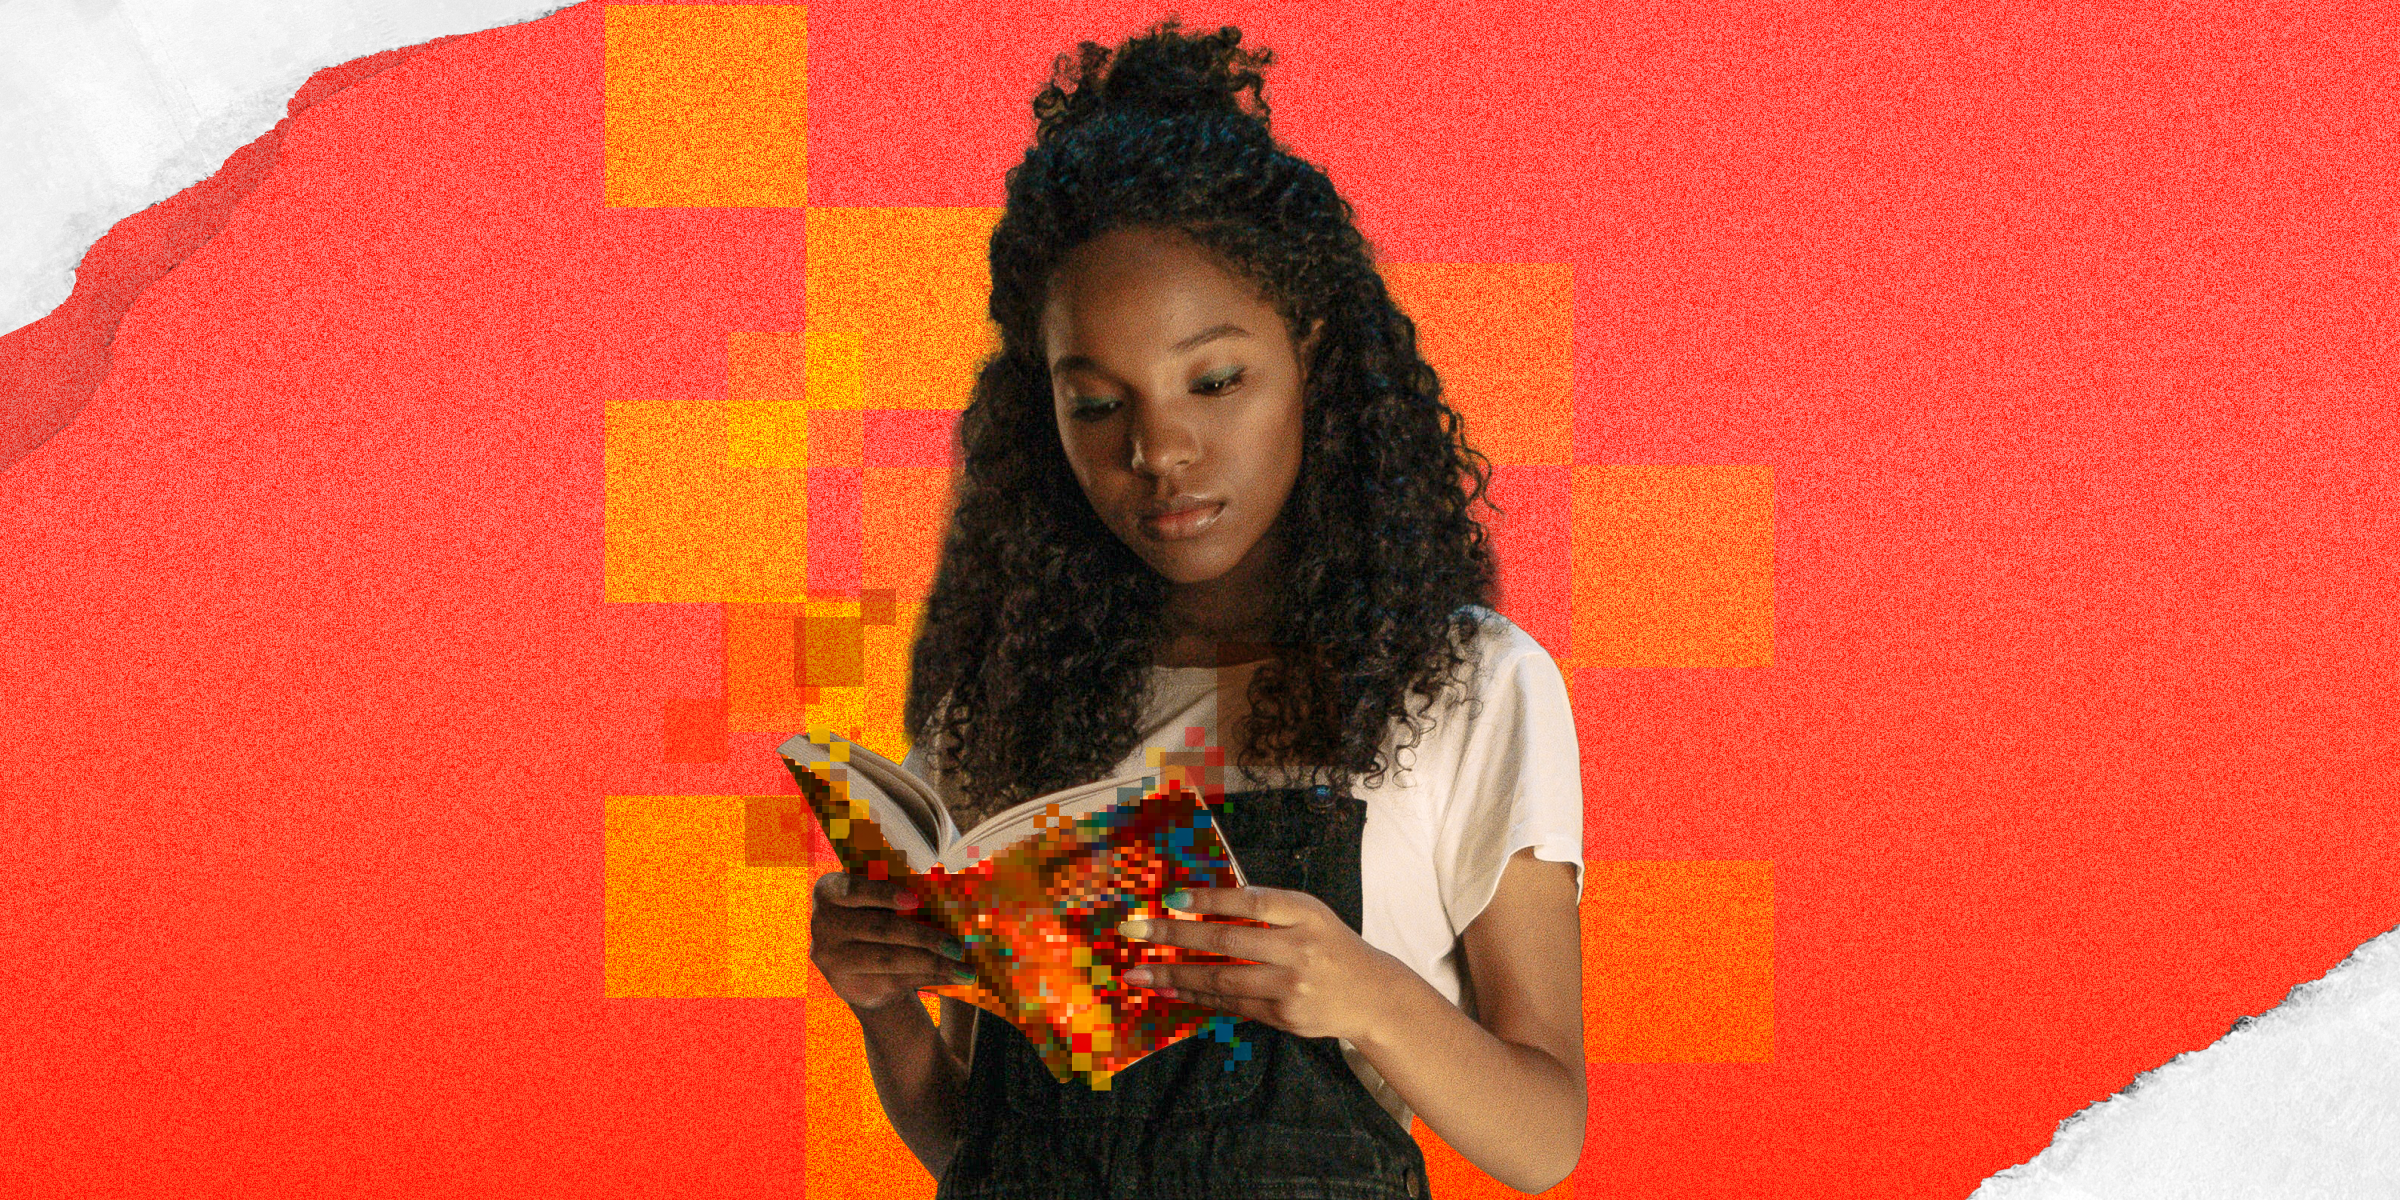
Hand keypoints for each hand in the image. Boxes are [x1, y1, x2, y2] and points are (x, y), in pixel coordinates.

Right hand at [808, 871, 970, 1011]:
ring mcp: (832, 959)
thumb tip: (949, 896)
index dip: (884, 894)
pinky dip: (927, 978)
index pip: (854, 890)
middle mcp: (823, 924)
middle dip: (923, 937)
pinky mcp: (850, 985)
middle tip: (957, 946)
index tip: (914, 900)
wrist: (856, 963)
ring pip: (889, 960)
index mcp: (829, 891)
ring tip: (965, 970)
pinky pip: (893, 981)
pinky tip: (953, 977)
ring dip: (932, 964)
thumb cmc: (875, 915)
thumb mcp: (876, 900)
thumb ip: (899, 896)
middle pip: (880, 929)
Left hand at [1114, 886, 1409, 1043]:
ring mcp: (1290, 986)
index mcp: (1305, 913)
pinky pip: (1231, 1004)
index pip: (1251, 902)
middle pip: (1228, 942)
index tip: (1171, 898)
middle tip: (1135, 932)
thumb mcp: (1309, 914)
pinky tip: (1171, 990)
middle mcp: (1299, 948)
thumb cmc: (1329, 945)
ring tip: (1139, 974)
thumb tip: (1202, 902)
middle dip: (1175, 937)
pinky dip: (1198, 997)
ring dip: (1176, 975)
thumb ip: (1266, 908)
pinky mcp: (1283, 1016)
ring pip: (1223, 979)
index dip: (1211, 900)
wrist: (1371, 995)